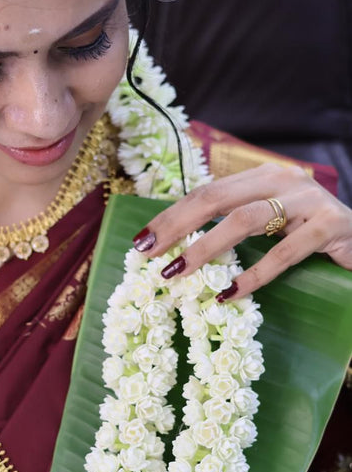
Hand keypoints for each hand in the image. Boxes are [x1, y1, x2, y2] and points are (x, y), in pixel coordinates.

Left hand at [133, 164, 351, 298]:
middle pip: (216, 197)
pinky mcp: (329, 226)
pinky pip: (284, 252)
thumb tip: (179, 248)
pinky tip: (230, 294)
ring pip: (244, 220)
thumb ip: (234, 225)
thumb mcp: (271, 222)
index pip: (206, 191)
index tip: (141, 241)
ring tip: (178, 272)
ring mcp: (308, 201)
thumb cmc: (311, 235)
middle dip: (177, 225)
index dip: (171, 215)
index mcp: (261, 177)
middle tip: (148, 253)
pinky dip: (254, 275)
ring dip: (205, 247)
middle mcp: (282, 180)